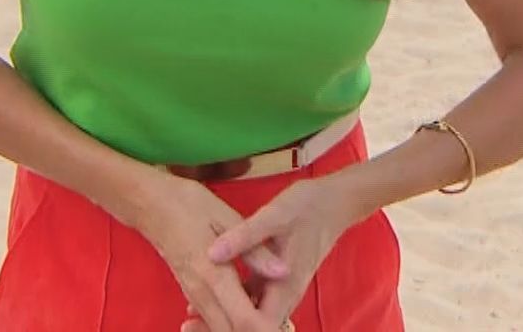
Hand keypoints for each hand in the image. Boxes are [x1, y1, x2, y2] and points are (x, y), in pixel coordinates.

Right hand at [127, 173, 287, 331]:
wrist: (149, 205)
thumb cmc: (187, 205)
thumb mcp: (226, 217)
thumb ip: (254, 250)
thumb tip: (283, 272)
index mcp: (214, 275)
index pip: (244, 320)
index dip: (265, 328)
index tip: (280, 323)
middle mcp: (202, 293)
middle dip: (256, 330)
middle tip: (278, 319)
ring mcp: (193, 295)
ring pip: (220, 330)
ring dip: (243, 327)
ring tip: (266, 315)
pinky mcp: (190, 293)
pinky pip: (212, 319)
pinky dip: (231, 322)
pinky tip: (248, 307)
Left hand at [187, 176, 361, 330]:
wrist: (333, 202)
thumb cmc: (306, 207)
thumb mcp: (273, 215)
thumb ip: (244, 236)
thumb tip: (212, 254)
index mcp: (283, 285)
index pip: (258, 326)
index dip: (229, 328)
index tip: (197, 324)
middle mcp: (284, 295)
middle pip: (253, 327)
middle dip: (221, 327)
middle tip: (188, 324)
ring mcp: (280, 289)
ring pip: (252, 316)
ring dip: (225, 318)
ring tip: (191, 316)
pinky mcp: (275, 281)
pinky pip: (253, 300)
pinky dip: (232, 303)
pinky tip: (208, 296)